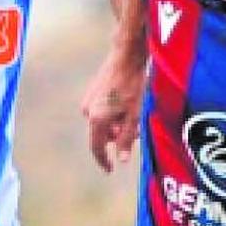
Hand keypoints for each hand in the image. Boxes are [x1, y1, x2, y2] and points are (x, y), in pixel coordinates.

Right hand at [82, 52, 143, 172]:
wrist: (127, 55)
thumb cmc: (134, 84)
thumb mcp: (135, 115)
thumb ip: (127, 139)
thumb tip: (121, 160)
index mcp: (97, 119)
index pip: (96, 147)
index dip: (103, 160)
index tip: (110, 170)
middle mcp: (88, 111)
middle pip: (103, 134)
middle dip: (118, 137)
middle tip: (137, 132)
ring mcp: (88, 100)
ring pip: (103, 122)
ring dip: (117, 124)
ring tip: (134, 116)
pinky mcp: (92, 91)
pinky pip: (102, 110)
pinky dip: (113, 113)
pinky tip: (127, 104)